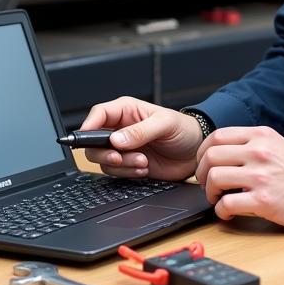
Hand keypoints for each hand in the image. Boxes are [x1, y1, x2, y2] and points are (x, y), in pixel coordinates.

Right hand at [78, 97, 203, 180]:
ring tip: (143, 162)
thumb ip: (140, 131)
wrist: (196, 151)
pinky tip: (144, 169)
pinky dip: (128, 173)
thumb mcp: (164, 124)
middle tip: (120, 157)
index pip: (98, 114)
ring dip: (122, 165)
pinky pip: (117, 172)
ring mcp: (124, 148)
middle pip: (94, 141)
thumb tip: (117, 140)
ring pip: (104, 160)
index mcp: (126, 111)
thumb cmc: (183, 129)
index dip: (89, 126)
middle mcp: (121, 129)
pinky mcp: (129, 164)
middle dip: (104, 152)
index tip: (88, 138)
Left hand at [195, 127, 283, 230]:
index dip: (202, 151)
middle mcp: (259, 152)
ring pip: (214, 178)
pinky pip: (227, 204)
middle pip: (210, 156)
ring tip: (217, 198)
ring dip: (209, 192)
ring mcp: (260, 176)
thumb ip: (252, 145)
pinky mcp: (263, 201)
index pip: (217, 136)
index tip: (202, 163)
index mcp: (261, 136)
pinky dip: (221, 211)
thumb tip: (223, 154)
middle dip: (201, 173)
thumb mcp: (277, 145)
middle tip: (206, 184)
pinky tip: (228, 213)